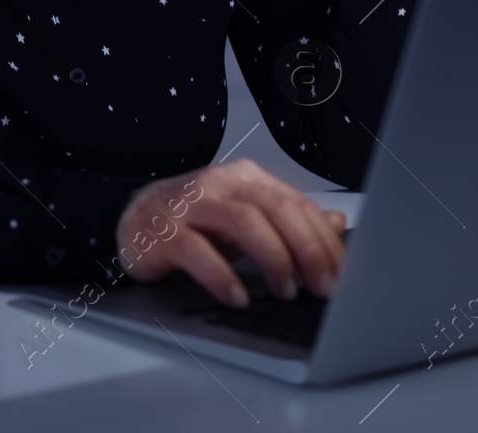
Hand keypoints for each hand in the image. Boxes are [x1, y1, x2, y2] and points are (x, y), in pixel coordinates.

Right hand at [115, 158, 347, 307]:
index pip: (296, 204)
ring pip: (243, 222)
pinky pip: (197, 251)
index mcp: (246, 179)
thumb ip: (289, 220)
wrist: (135, 219)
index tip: (341, 274)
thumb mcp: (246, 217)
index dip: (324, 239)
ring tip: (285, 292)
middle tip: (323, 287)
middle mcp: (220, 184)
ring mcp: (191, 205)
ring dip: (272, 259)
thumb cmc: (195, 221)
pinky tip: (238, 297)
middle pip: (275, 209)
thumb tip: (337, 222)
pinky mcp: (164, 232)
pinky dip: (222, 276)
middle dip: (307, 249)